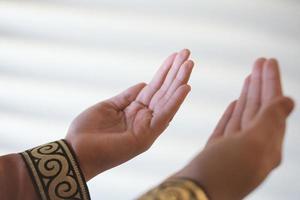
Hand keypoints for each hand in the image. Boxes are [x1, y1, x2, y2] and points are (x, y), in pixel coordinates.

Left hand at [66, 49, 193, 180]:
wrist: (76, 152)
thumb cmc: (88, 132)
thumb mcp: (108, 107)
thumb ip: (127, 97)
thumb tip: (144, 83)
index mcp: (135, 111)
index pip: (154, 88)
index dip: (164, 72)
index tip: (174, 57)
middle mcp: (144, 119)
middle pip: (164, 91)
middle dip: (176, 72)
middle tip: (187, 53)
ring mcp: (146, 128)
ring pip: (167, 100)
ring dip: (179, 82)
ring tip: (189, 63)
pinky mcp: (146, 137)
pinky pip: (164, 116)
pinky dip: (175, 101)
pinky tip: (185, 87)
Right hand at [174, 58, 293, 199]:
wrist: (193, 195)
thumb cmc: (222, 174)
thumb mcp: (253, 146)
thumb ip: (270, 121)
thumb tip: (289, 101)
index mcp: (266, 146)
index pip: (272, 107)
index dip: (271, 83)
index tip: (268, 62)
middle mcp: (252, 148)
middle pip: (259, 109)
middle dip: (261, 84)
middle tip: (261, 62)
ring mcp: (233, 150)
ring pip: (244, 116)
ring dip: (248, 95)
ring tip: (249, 77)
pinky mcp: (216, 152)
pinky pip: (229, 127)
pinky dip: (233, 113)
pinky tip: (235, 103)